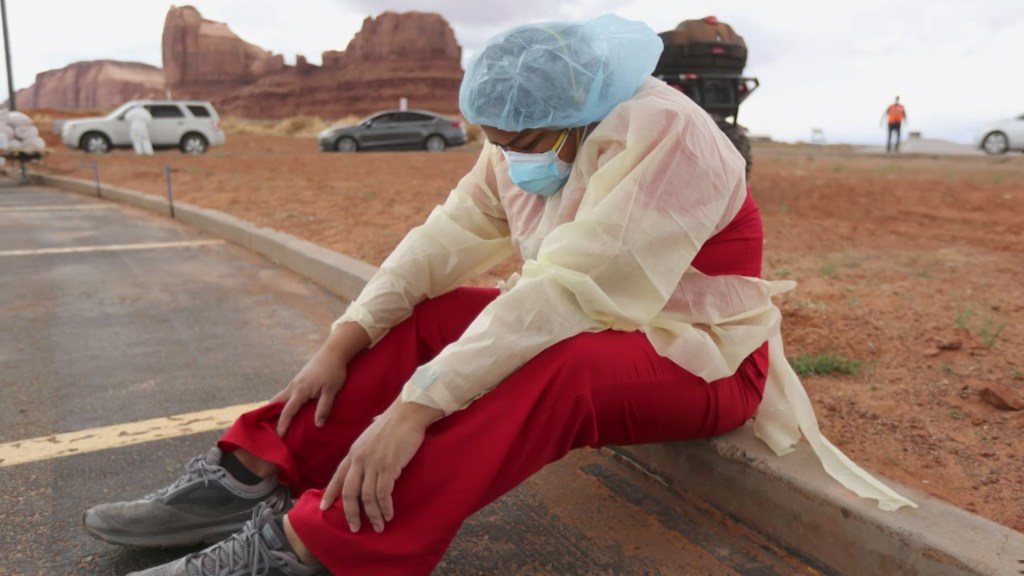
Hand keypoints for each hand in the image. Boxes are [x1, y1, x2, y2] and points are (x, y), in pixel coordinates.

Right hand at [269, 349, 347, 435]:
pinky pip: (285, 394)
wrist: (333, 352)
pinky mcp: (298, 380)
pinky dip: (280, 403)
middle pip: (276, 403)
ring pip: (279, 398)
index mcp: (300, 391)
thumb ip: (324, 407)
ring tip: (269, 422)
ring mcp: (294, 382)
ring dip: (273, 409)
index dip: (282, 425)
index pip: (288, 411)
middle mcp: (293, 387)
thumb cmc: (333, 371)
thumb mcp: (332, 391)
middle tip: (263, 430)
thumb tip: (318, 425)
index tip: (278, 437)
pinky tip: (283, 409)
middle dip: (268, 416)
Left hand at [320, 401, 441, 532]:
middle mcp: (360, 459)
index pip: (338, 476)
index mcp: (354, 452)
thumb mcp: (373, 431)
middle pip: (349, 492)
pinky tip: (389, 514)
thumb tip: (372, 428)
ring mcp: (373, 463)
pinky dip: (385, 507)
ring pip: (367, 496)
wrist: (408, 413)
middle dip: (351, 513)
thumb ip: (369, 439)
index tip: (323, 509)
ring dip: (373, 514)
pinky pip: (383, 493)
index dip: (330, 494)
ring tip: (379, 526)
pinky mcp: (388, 466)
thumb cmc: (394, 421)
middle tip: (354, 528)